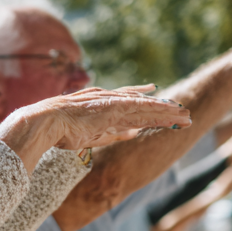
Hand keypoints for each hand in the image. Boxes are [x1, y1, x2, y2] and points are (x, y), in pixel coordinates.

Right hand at [0, 87, 190, 171]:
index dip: (143, 100)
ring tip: (185, 114)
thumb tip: (132, 134)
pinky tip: (174, 112)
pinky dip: (160, 111)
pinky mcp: (115, 108)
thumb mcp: (89, 134)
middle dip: (161, 108)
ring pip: (146, 106)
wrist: (45, 123)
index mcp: (99, 104)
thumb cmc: (57, 131)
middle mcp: (108, 99)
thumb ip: (111, 134)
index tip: (156, 96)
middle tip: (181, 109)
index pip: (127, 101)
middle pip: (141, 103)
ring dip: (167, 111)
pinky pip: (144, 109)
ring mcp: (112, 102)